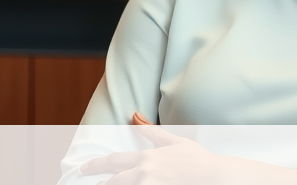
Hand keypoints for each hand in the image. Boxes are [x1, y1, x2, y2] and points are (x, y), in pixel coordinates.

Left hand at [81, 124, 296, 184]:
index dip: (96, 165)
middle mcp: (144, 173)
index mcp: (147, 157)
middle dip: (101, 183)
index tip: (83, 168)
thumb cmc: (196, 159)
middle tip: (94, 183)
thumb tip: (134, 117)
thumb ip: (152, 131)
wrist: (213, 176)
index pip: (114, 160)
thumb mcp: (176, 141)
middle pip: (113, 181)